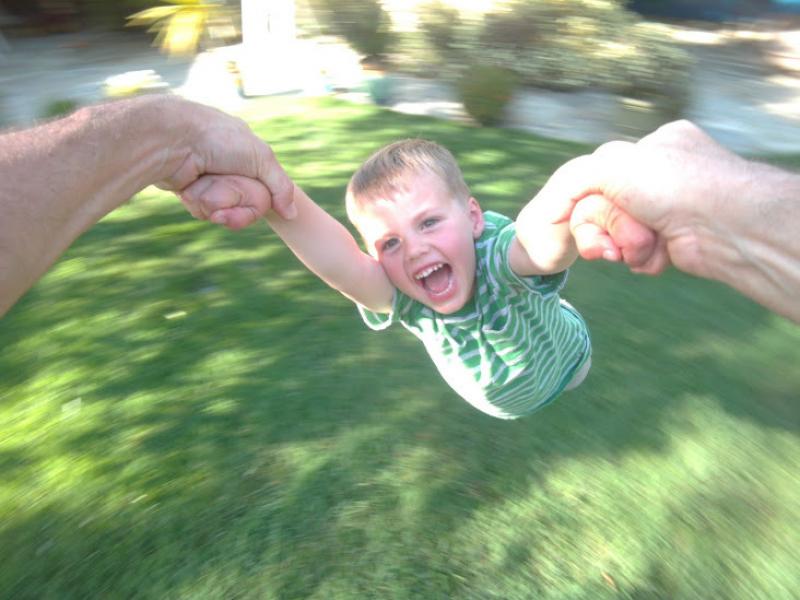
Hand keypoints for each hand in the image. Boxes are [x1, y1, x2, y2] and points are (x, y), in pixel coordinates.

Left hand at [158, 100, 296, 224]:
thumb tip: (291, 214)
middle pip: (244, 206)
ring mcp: (209, 181)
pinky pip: (203, 211)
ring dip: (215, 200)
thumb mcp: (261, 157)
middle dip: (236, 203)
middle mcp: (229, 168)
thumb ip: (281, 186)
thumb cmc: (217, 139)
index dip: (258, 201)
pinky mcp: (190, 192)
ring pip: (223, 211)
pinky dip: (198, 202)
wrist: (171, 140)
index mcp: (247, 154)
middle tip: (225, 187)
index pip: (263, 191)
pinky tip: (189, 186)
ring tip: (202, 179)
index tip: (260, 204)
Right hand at [540, 120, 748, 278]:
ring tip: (644, 245)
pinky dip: (641, 257)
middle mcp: (661, 177)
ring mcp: (668, 211)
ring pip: (617, 234)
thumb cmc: (671, 184)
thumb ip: (570, 181)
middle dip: (602, 227)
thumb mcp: (610, 165)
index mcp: (651, 148)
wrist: (722, 225)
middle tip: (610, 242)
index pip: (596, 175)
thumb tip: (546, 214)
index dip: (583, 200)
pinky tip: (658, 253)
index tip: (570, 218)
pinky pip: (638, 253)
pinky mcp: (674, 242)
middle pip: (602, 208)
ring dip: (623, 243)